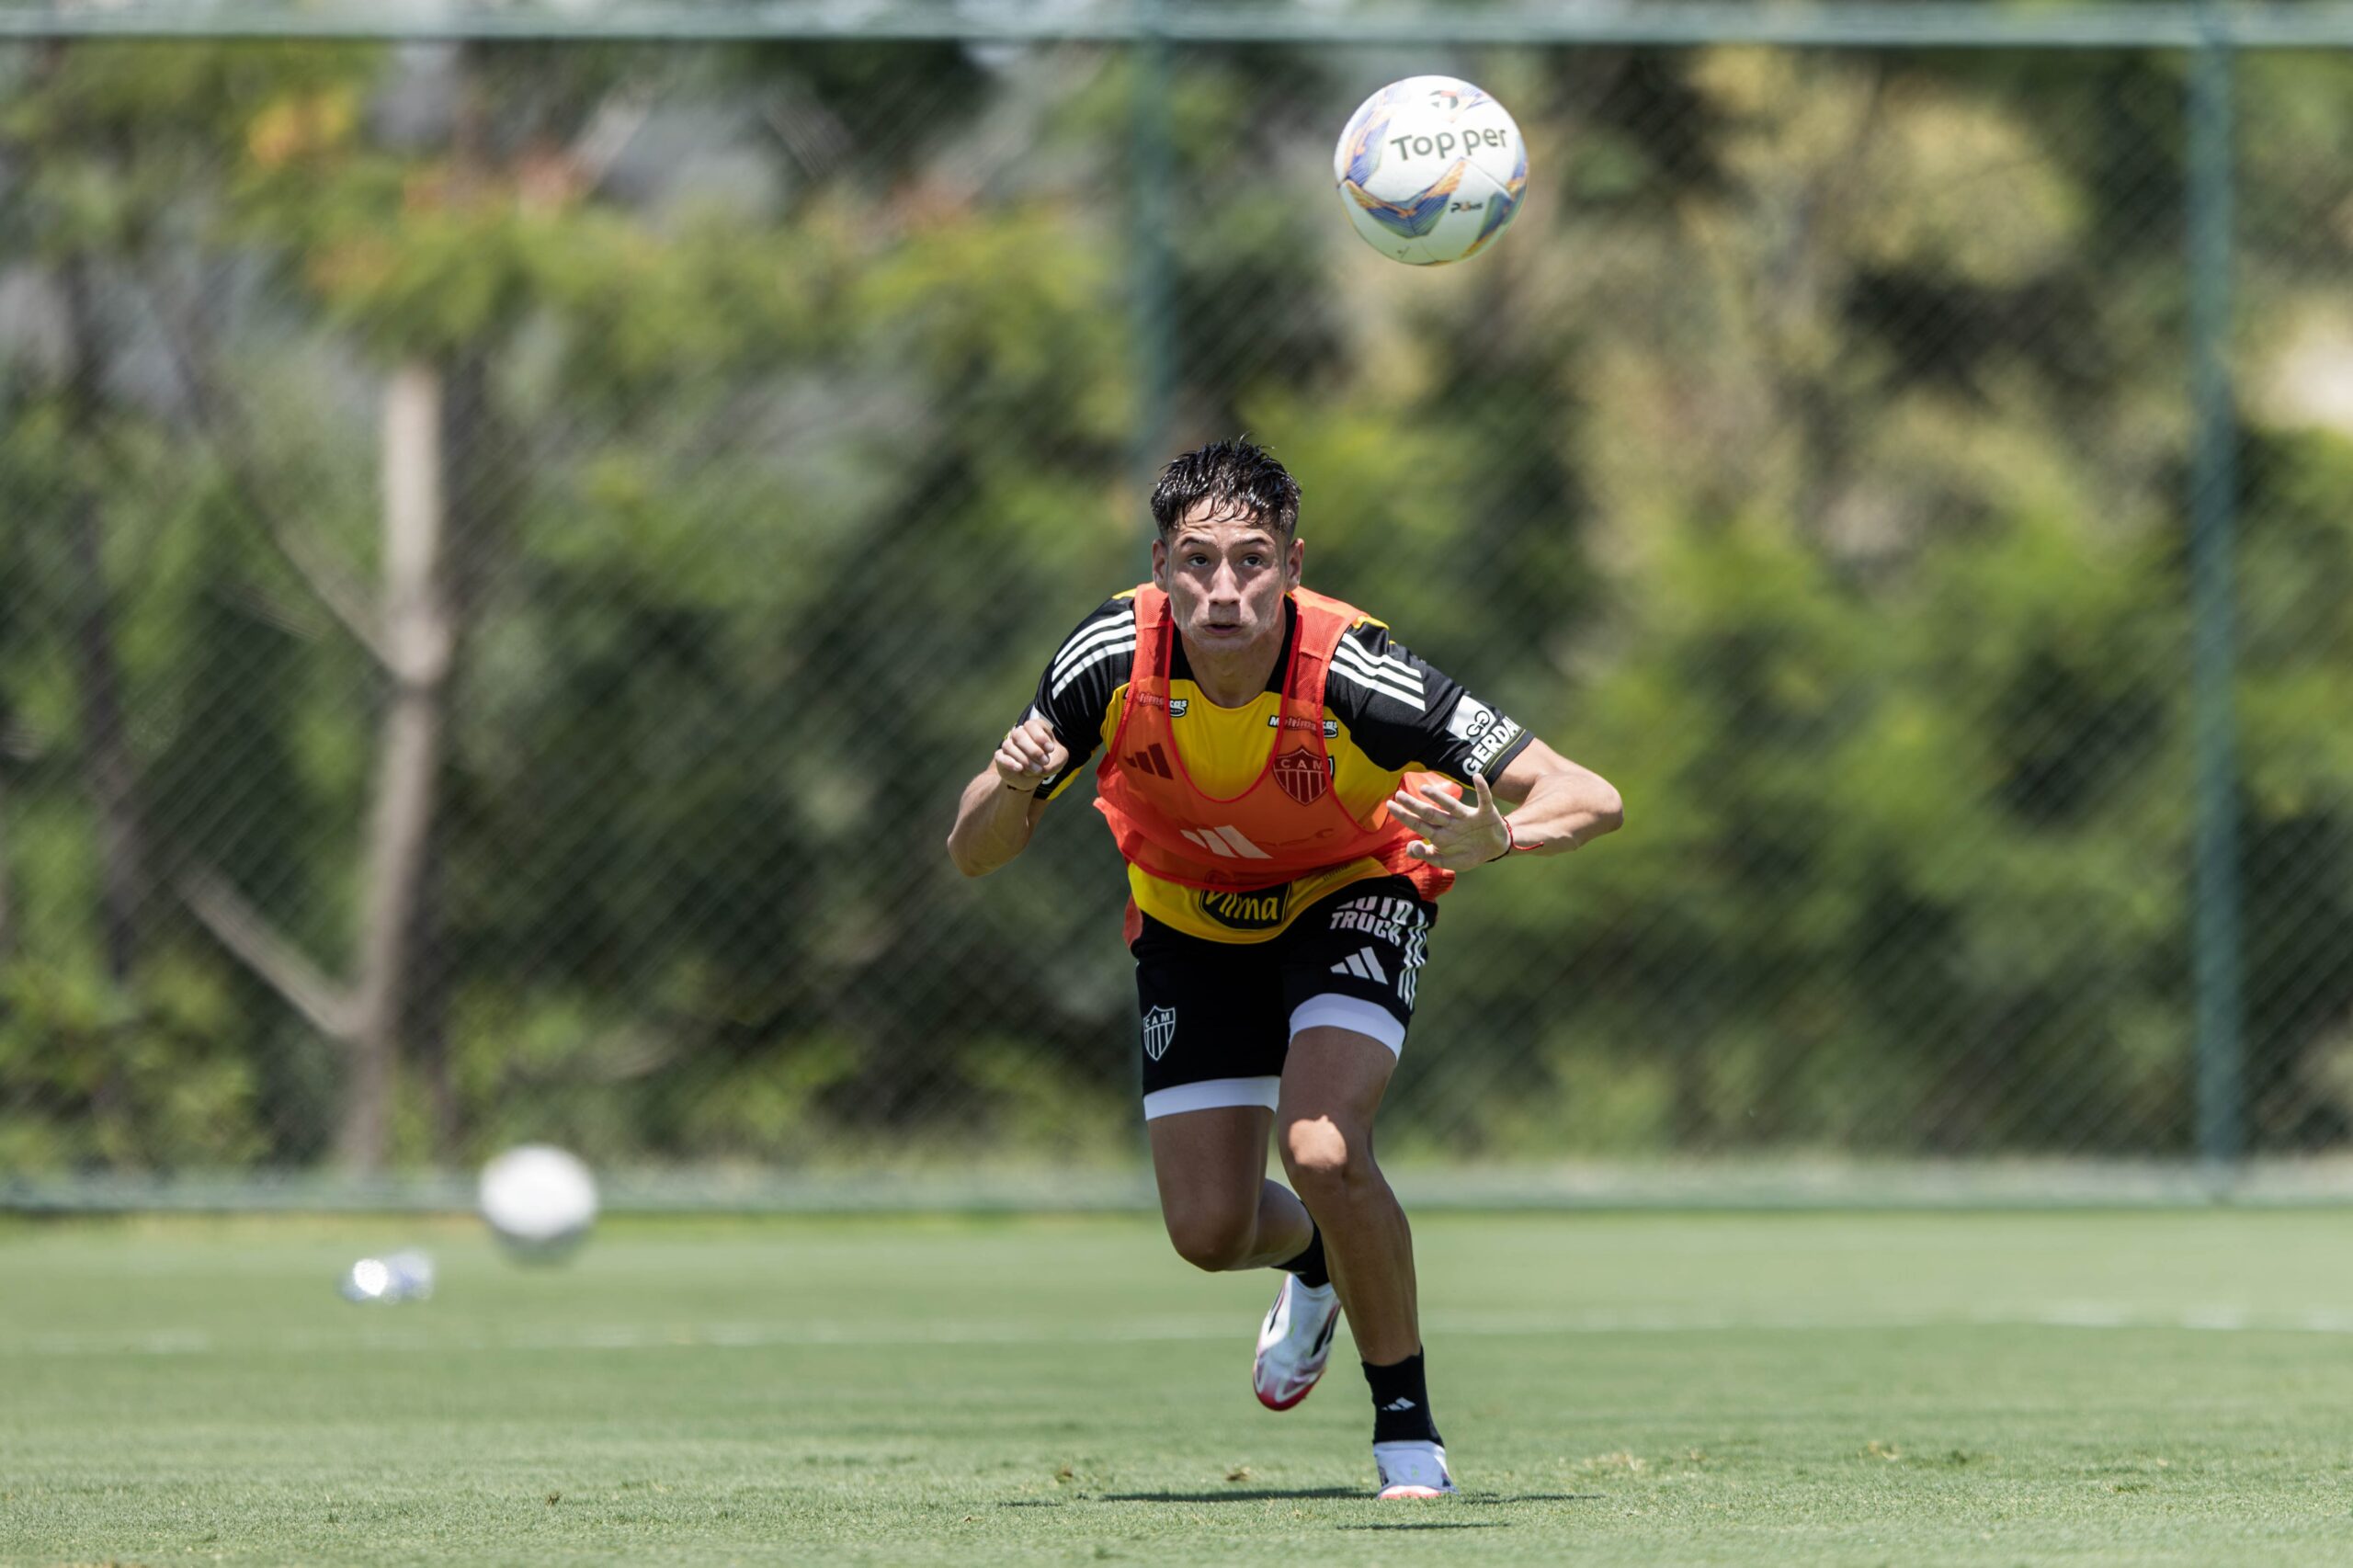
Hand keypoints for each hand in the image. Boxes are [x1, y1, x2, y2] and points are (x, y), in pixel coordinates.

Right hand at [993, 716, 1069, 793]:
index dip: (1040, 736)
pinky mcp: (1001, 757)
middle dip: (1033, 750)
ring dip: (1024, 759)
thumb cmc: (1048, 762)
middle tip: (1045, 761)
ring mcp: (1009, 745)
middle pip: (1019, 735)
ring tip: (1038, 770)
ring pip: (1009, 746)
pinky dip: (1009, 762)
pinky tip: (1019, 768)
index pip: (1032, 725)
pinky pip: (1000, 756)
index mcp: (1034, 728)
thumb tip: (1043, 768)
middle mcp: (1019, 733)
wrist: (1034, 776)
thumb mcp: (1059, 760)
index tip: (1051, 749)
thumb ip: (1056, 761)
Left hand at [1390, 770, 1508, 869]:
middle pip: (1430, 813)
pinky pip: (1484, 799)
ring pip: (1451, 805)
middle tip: (1398, 795)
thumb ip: (1429, 856)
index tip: (1389, 805)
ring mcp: (1467, 818)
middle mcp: (1451, 823)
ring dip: (1439, 797)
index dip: (1404, 816)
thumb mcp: (1448, 862)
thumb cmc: (1469, 853)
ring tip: (1425, 789)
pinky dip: (1482, 788)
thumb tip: (1411, 846)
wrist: (1495, 849)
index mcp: (1441, 835)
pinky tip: (1476, 777)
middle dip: (1414, 805)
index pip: (1418, 824)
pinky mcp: (1485, 814)